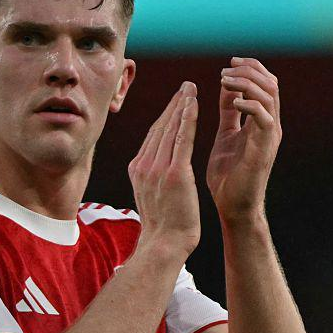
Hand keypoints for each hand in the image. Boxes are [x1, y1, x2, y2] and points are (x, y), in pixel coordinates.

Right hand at [128, 81, 200, 257]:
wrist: (164, 245)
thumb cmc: (164, 227)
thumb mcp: (152, 197)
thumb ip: (153, 179)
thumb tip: (157, 170)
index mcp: (138, 169)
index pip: (153, 136)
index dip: (165, 116)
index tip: (176, 102)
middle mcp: (144, 165)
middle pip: (159, 127)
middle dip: (173, 105)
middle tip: (185, 86)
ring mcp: (157, 168)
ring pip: (170, 128)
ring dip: (181, 105)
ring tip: (191, 89)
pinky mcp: (174, 173)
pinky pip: (181, 139)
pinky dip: (187, 119)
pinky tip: (194, 104)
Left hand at [206, 57, 281, 221]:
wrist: (232, 206)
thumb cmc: (228, 175)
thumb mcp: (226, 134)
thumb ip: (229, 112)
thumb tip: (227, 86)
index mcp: (262, 121)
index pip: (266, 84)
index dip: (251, 68)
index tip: (229, 63)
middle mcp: (271, 126)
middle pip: (271, 84)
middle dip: (250, 70)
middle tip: (226, 69)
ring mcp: (270, 137)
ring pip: (270, 96)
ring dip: (247, 83)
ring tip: (225, 81)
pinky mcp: (264, 149)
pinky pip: (265, 119)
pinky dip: (251, 104)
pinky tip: (234, 101)